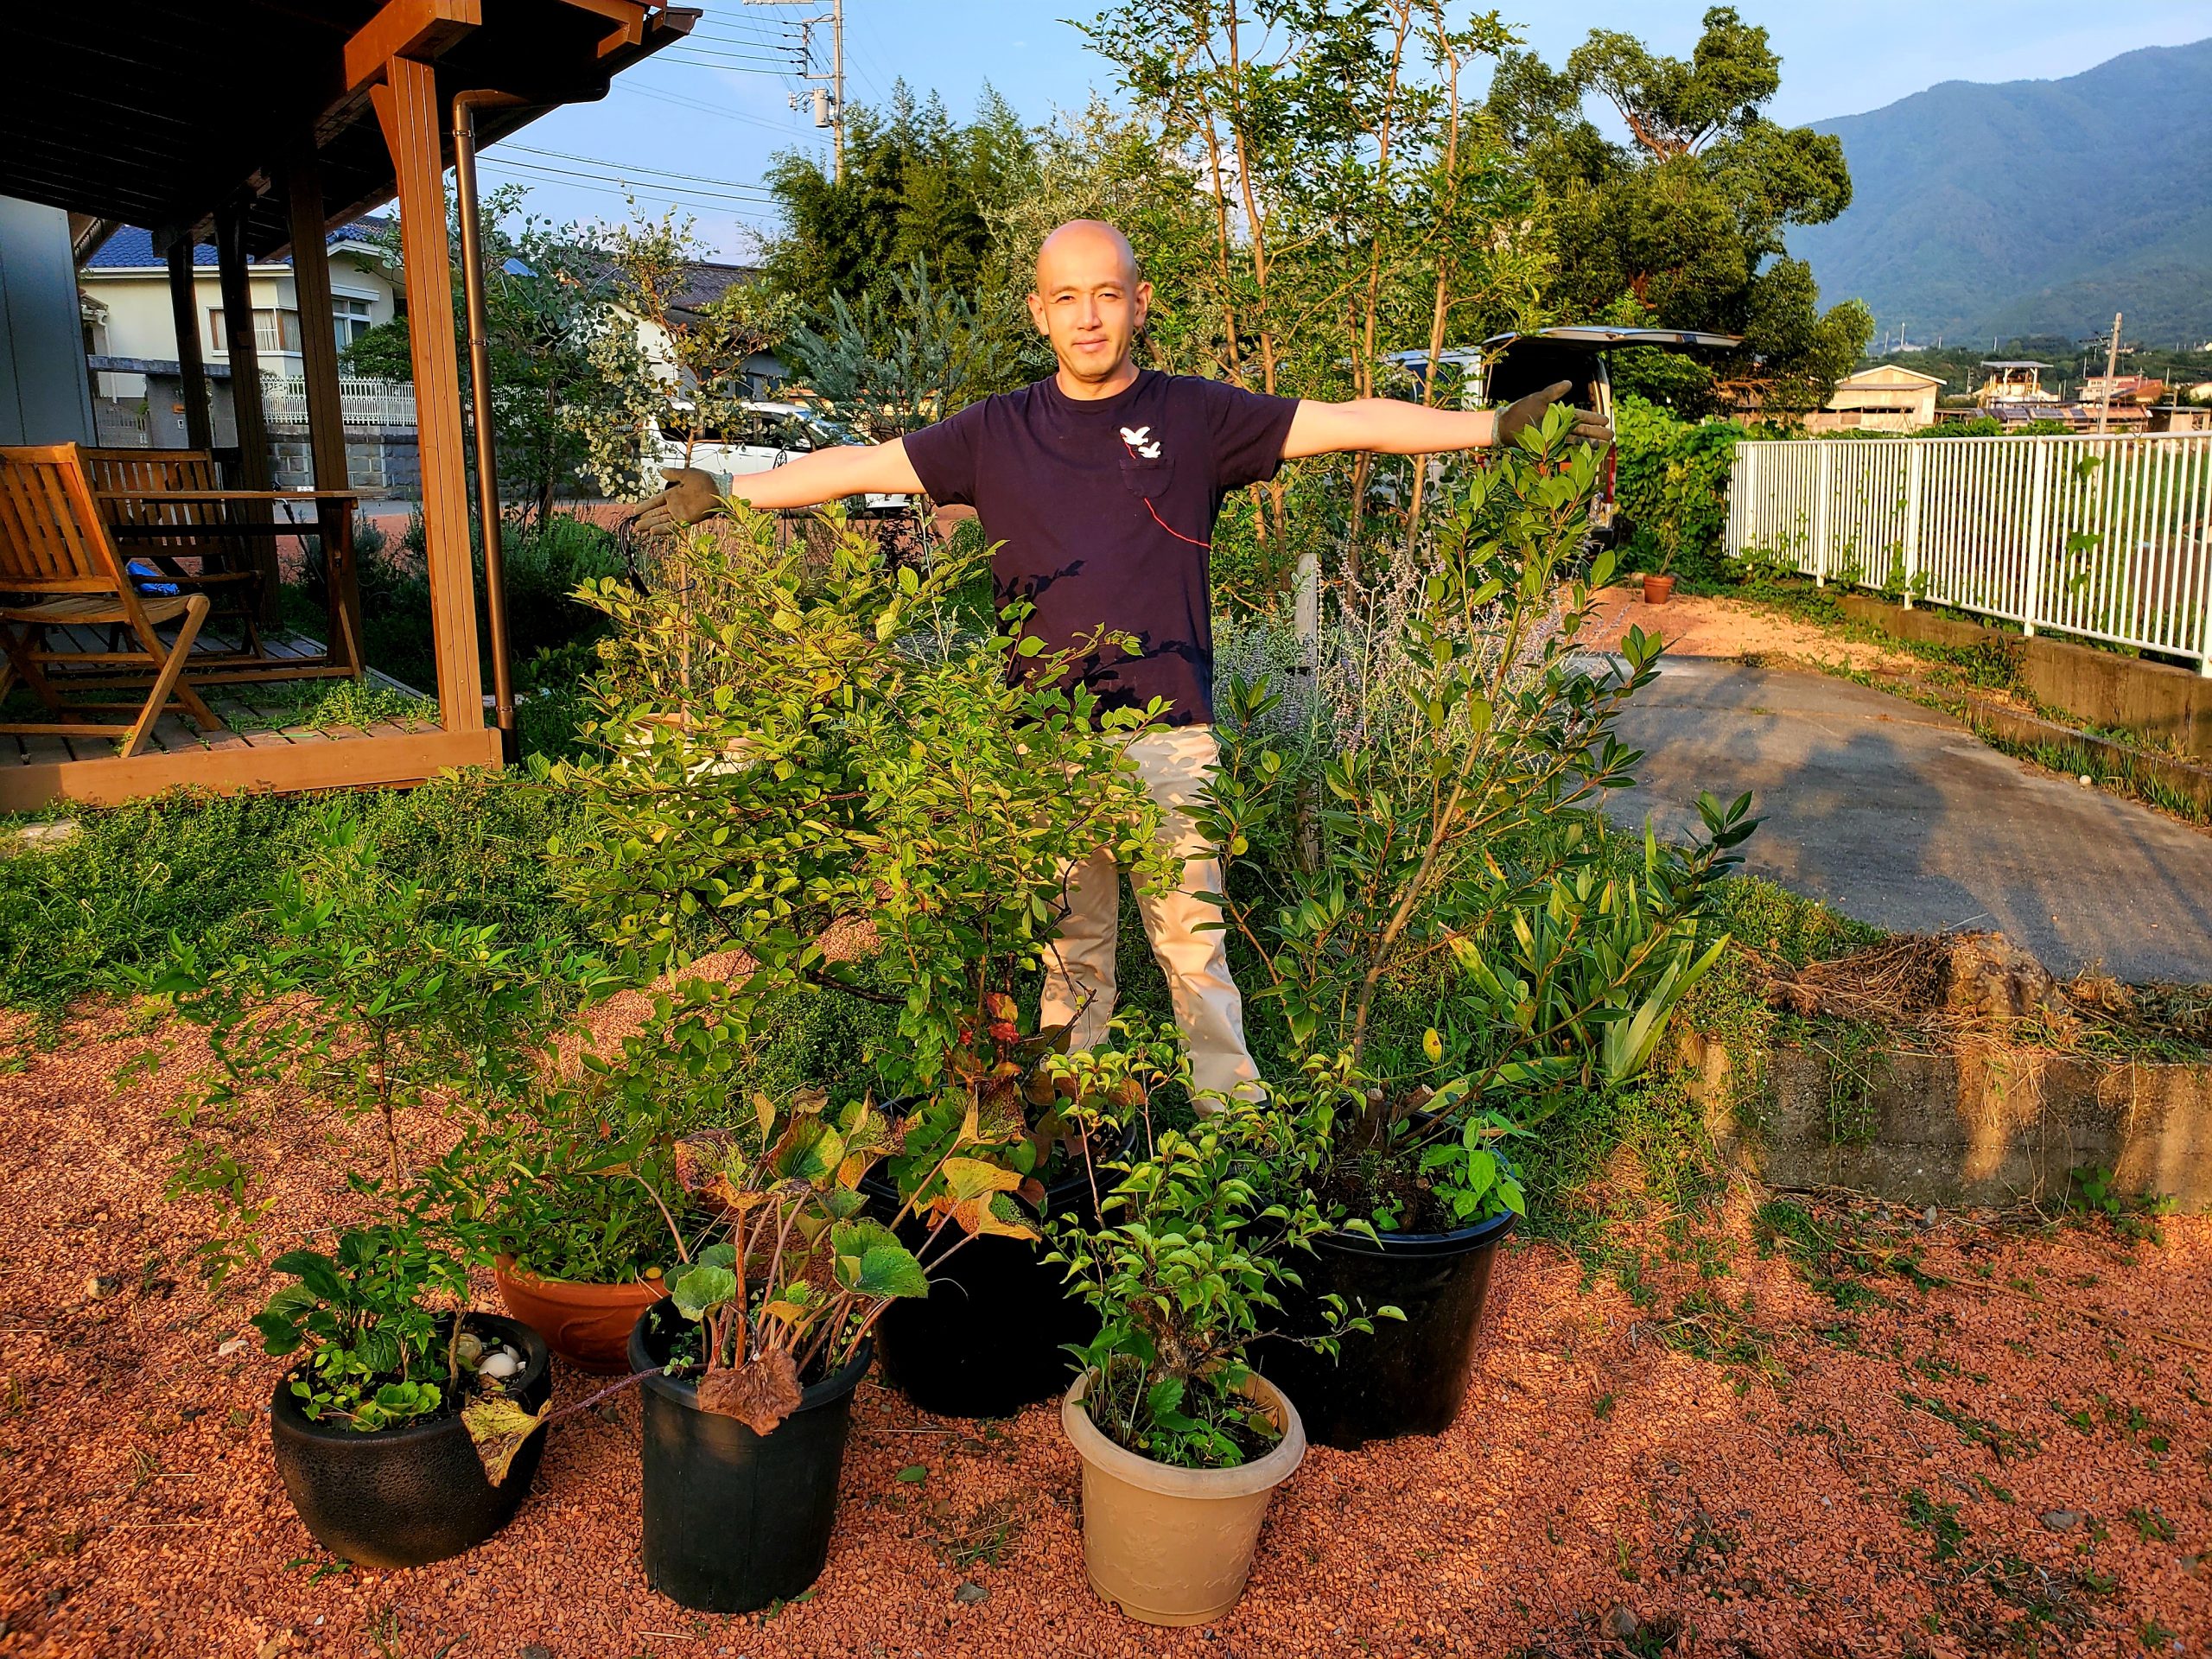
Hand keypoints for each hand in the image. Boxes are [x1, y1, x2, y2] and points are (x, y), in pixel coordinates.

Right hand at [629, 468, 723, 534]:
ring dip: (650, 525)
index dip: (645, 506)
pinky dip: (662, 530)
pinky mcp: (686, 520)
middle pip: (656, 513)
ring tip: (638, 529)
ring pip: (661, 521)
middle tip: (633, 525)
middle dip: (645, 519)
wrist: (719, 490)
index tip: (635, 511)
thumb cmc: (705, 481)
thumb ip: (673, 474)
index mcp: (674, 494)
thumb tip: (661, 470)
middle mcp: (675, 505)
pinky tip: (652, 532)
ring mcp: (680, 513)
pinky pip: (672, 526)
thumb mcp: (686, 474)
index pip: (655, 501)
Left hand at [1496, 379, 1611, 448]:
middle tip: (1612, 436)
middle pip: (1582, 431)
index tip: (1606, 419)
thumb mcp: (1538, 399)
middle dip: (1596, 433)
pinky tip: (1585, 455)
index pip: (1580, 416)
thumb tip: (1569, 383)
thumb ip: (1554, 392)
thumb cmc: (1520, 409)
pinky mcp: (1547, 449)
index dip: (1593, 418)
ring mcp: (1554, 439)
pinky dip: (1573, 453)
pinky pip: (1563, 451)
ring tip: (1603, 446)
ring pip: (1576, 442)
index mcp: (1559, 415)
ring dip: (1589, 444)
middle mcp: (1559, 428)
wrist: (1504, 425)